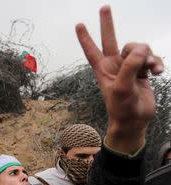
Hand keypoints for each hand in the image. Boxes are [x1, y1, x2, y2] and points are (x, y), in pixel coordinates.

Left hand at [76, 5, 163, 152]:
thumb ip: (130, 66)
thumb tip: (141, 47)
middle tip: (104, 7)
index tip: (78, 25)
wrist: (135, 120)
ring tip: (151, 69)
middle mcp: (114, 65)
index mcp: (103, 69)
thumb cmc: (122, 107)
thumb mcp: (123, 88)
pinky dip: (156, 63)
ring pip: (138, 49)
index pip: (92, 50)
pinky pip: (151, 58)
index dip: (85, 37)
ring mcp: (128, 67)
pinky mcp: (142, 71)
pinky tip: (158, 72)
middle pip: (110, 39)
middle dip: (107, 23)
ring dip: (148, 56)